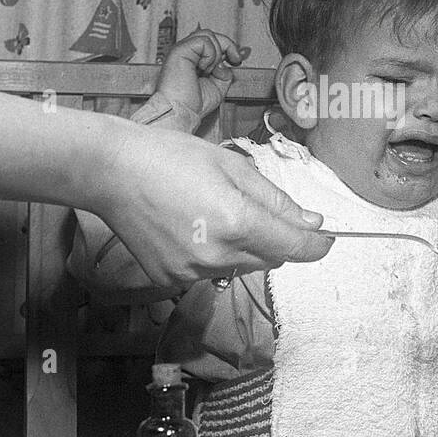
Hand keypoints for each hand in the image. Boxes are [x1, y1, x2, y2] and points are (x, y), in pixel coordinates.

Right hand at [91, 118, 332, 290]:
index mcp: (237, 222)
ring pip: (240, 266)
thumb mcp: (231, 165)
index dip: (317, 245)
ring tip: (210, 211)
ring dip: (241, 247)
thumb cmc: (170, 156)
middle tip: (249, 206)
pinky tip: (188, 226)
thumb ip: (275, 199)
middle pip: (270, 258)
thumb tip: (312, 222)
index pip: (295, 247)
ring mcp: (192, 272)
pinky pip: (209, 272)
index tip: (328, 238)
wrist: (110, 171)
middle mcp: (218, 255)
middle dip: (273, 238)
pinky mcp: (171, 280)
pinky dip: (211, 254)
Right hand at [156, 30, 248, 123]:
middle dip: (228, 45)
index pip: (212, 43)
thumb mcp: (218, 86)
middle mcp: (187, 53)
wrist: (181, 113)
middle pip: (211, 34)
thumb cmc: (192, 105)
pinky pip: (203, 41)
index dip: (229, 47)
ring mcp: (182, 50)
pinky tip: (203, 68)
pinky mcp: (179, 50)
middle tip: (234, 60)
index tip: (237, 59)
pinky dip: (210, 55)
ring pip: (207, 34)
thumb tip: (229, 61)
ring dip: (216, 53)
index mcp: (194, 60)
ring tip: (210, 70)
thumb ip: (225, 71)